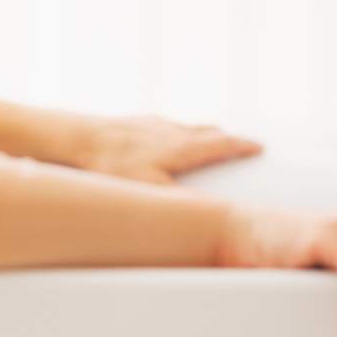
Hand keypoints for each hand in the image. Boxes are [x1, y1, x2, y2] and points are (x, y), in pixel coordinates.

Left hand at [76, 114, 263, 185]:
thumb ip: (181, 202)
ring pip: (184, 126)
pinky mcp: (133, 121)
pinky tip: (163, 135)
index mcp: (182, 147)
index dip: (242, 146)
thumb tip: (212, 215)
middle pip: (207, 131)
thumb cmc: (113, 165)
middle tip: (239, 143)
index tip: (259, 146)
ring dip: (200, 131)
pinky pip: (161, 125)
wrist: (77, 137)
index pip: (221, 144)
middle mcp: (171, 130)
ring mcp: (152, 123)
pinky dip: (172, 130)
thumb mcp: (150, 189)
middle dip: (225, 138)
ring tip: (208, 136)